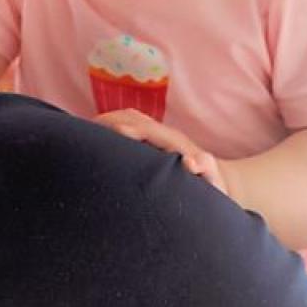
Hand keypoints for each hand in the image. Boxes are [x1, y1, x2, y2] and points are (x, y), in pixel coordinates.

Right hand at [95, 108, 233, 196]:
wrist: (222, 182)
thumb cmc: (215, 188)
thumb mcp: (215, 183)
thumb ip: (206, 170)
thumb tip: (194, 163)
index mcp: (176, 144)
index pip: (147, 130)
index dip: (127, 129)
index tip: (108, 131)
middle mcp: (167, 135)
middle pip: (133, 118)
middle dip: (110, 121)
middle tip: (84, 130)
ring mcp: (160, 136)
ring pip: (131, 119)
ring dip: (110, 120)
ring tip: (85, 131)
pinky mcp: (155, 142)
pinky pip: (131, 126)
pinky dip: (114, 125)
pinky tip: (99, 138)